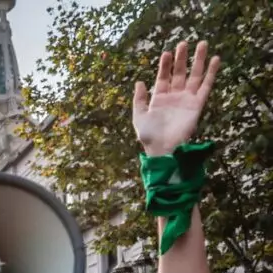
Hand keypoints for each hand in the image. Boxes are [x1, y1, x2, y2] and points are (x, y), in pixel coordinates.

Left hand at [133, 41, 219, 155]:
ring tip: (202, 44)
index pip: (163, 77)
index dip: (165, 65)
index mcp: (159, 98)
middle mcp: (174, 96)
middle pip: (180, 73)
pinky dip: (211, 73)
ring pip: (194, 76)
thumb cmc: (149, 135)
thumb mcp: (139, 116)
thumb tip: (140, 82)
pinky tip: (215, 60)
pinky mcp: (197, 105)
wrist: (162, 148)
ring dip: (198, 61)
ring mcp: (186, 99)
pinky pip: (205, 86)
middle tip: (184, 42)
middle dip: (182, 58)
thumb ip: (139, 99)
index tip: (167, 52)